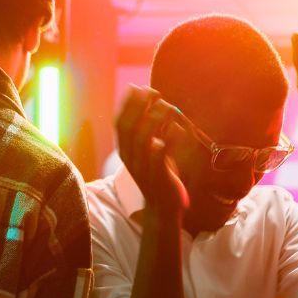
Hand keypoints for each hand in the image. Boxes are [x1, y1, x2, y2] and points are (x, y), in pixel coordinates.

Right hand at [115, 85, 188, 216]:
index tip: (136, 87)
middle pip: (128, 128)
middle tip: (150, 91)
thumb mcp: (151, 153)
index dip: (126, 104)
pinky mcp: (159, 176)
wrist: (162, 210)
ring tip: (165, 106)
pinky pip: (160, 155)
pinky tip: (178, 129)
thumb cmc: (159, 177)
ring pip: (143, 139)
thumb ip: (152, 133)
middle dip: (137, 107)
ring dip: (153, 119)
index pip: (120, 123)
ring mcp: (143, 168)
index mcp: (126, 152)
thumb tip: (158, 106)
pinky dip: (168, 140)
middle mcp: (131, 159)